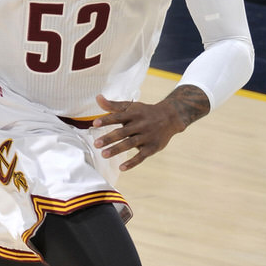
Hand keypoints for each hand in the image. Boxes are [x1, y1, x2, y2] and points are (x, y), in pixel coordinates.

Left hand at [92, 85, 209, 170]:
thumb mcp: (130, 107)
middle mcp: (140, 125)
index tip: (95, 124)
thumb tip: (97, 97)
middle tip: (96, 144)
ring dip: (116, 149)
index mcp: (133, 114)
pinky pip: (141, 156)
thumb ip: (113, 105)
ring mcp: (146, 136)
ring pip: (130, 144)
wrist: (170, 117)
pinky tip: (121, 168)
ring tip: (103, 154)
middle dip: (109, 138)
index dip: (106, 120)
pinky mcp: (152, 147)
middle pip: (122, 132)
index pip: (118, 117)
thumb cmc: (144, 112)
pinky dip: (132, 162)